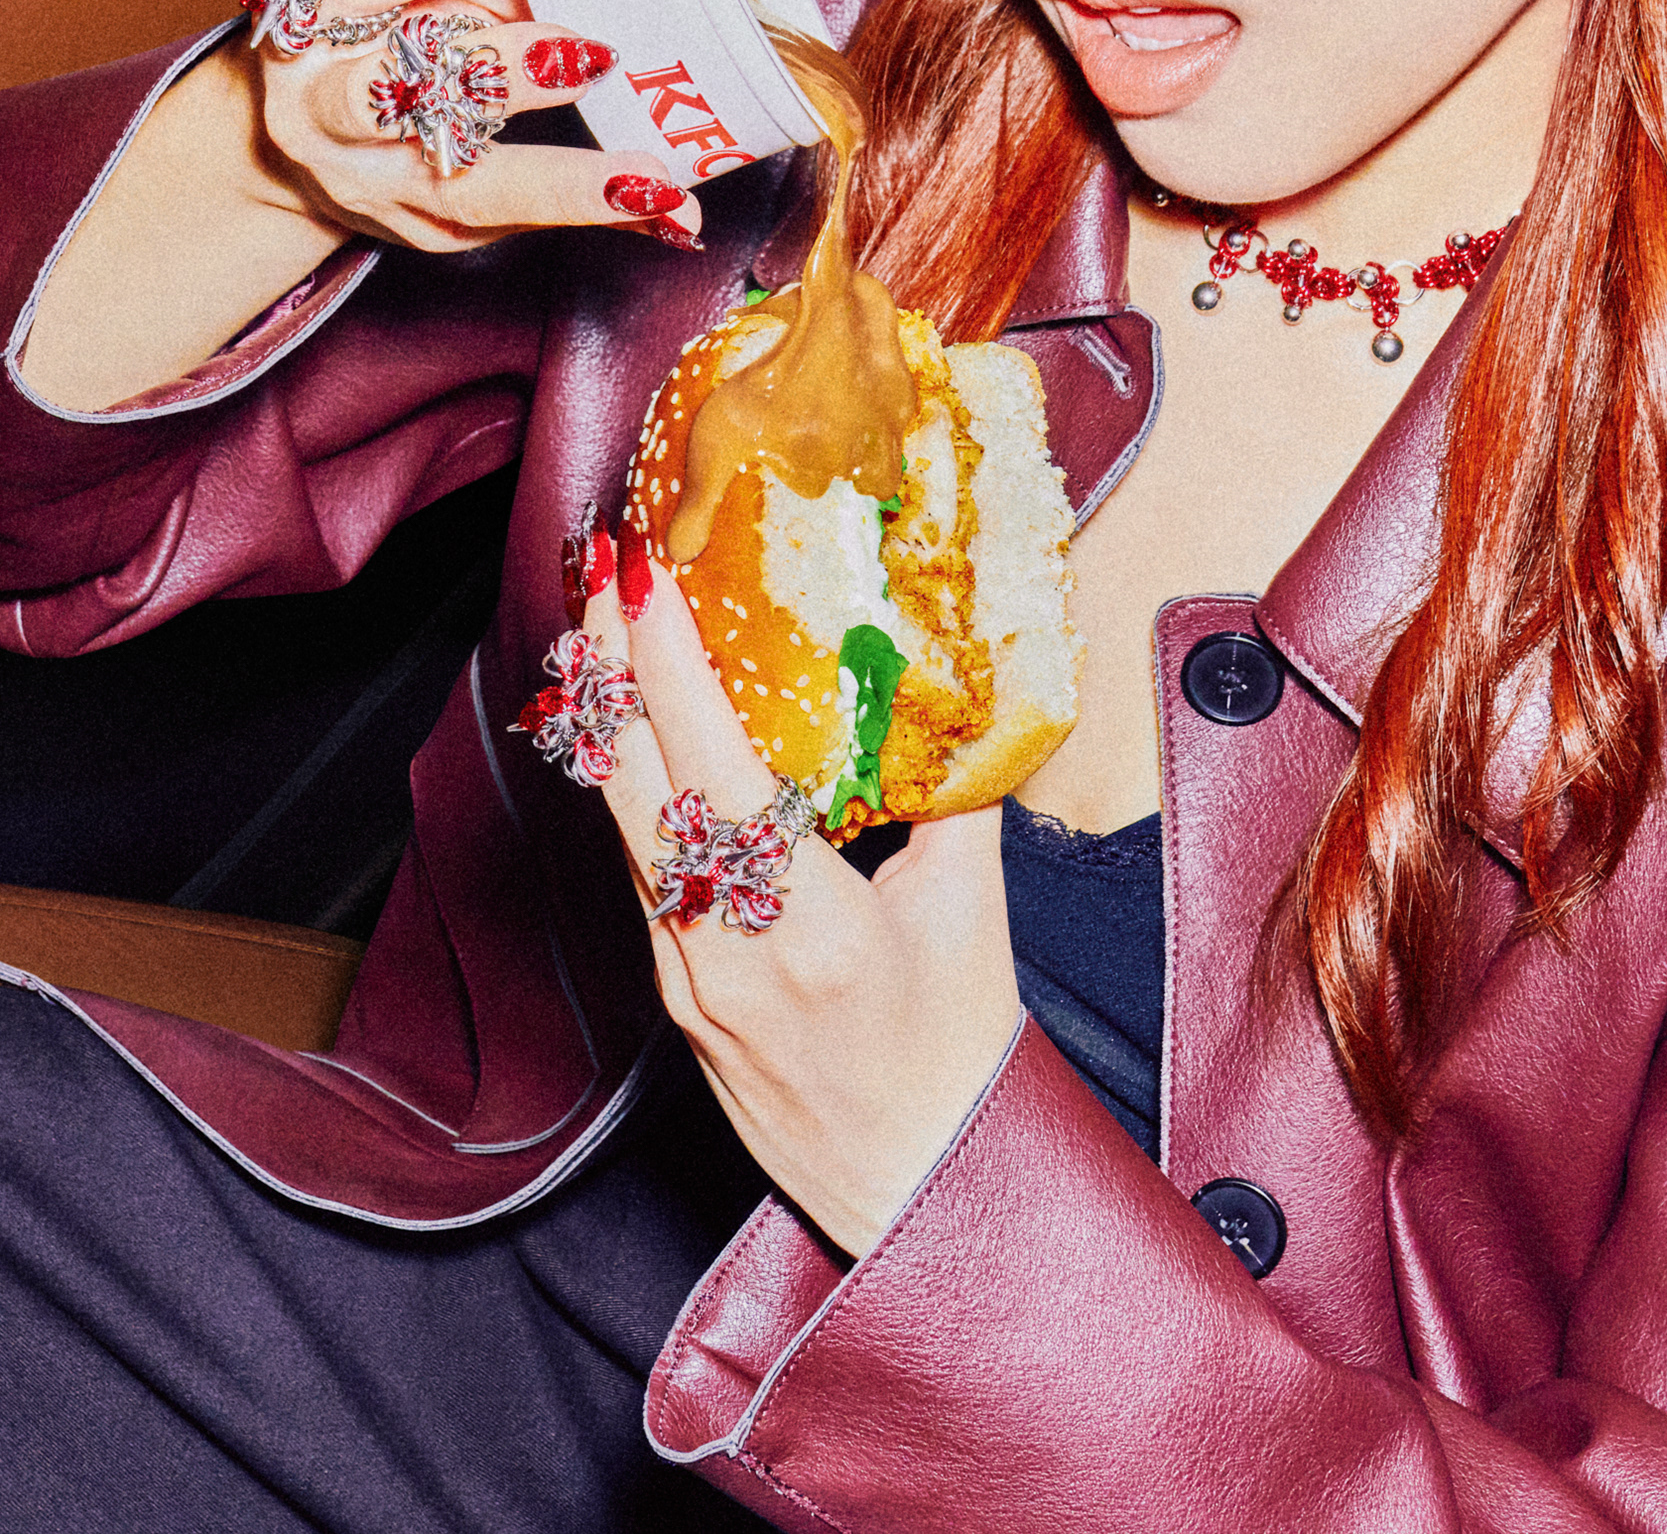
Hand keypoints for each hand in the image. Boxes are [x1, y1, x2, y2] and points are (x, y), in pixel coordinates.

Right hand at [255, 0, 701, 252]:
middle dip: (501, 74)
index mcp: (310, 13)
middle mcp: (321, 109)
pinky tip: (671, 217)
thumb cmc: (372, 31)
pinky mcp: (419, 230)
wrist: (292, 141)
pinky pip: (523, 228)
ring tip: (652, 181)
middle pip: (403, 94)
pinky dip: (601, 221)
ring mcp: (369, 183)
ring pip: (468, 190)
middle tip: (593, 55)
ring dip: (567, 186)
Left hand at [583, 569, 1022, 1258]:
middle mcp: (724, 952)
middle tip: (600, 570)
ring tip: (604, 629)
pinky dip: (630, 788)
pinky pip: (639, 872)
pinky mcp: (671, 996)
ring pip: (621, 827)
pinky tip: (636, 736)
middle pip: (632, 783)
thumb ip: (950, 787)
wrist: (918, 1190)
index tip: (644, 575)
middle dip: (609, 666)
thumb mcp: (970, 907)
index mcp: (810, 925)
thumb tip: (941, 677)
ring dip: (610, 720)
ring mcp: (684, 980)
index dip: (669, 662)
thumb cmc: (957, 1053)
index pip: (711, 763)